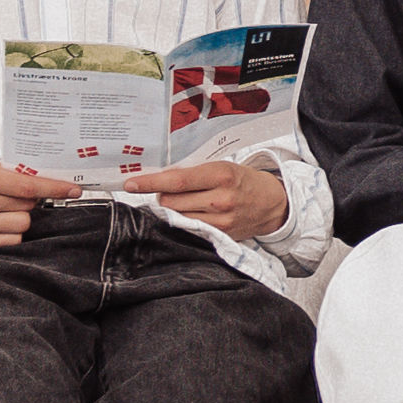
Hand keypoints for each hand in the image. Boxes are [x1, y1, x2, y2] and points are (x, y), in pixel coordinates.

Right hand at [0, 162, 66, 250]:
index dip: (55, 187)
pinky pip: (10, 242)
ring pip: (22, 225)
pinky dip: (11, 233)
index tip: (73, 189)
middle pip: (29, 205)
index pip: (28, 184)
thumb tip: (40, 176)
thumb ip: (4, 173)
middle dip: (31, 200)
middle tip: (19, 196)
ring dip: (21, 217)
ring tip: (4, 210)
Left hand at [131, 157, 288, 243]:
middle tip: (172, 190)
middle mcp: (220, 199)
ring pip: (176, 216)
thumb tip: (158, 181)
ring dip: (173, 209)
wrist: (271, 203)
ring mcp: (220, 221)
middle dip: (163, 195)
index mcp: (220, 175)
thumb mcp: (221, 167)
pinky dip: (183, 220)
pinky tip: (192, 214)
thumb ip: (192, 174)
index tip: (130, 184)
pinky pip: (188, 228)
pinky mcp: (219, 235)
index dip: (150, 183)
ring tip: (187, 202)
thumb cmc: (243, 181)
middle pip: (170, 201)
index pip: (176, 181)